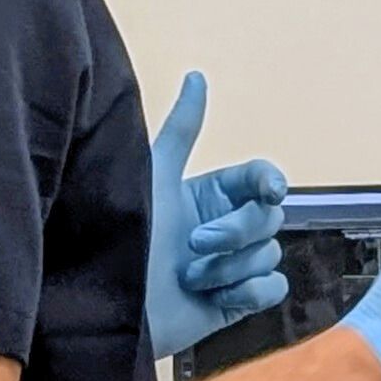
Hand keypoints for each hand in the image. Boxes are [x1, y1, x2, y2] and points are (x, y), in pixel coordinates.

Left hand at [145, 72, 290, 367]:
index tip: (268, 191)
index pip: (261, 179)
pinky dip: (248, 292)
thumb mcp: (153, 176)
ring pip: (270, 254)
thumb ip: (182, 129)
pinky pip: (272, 289)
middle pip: (270, 218)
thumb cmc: (123, 237)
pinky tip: (214, 296)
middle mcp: (222, 228)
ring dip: (230, 267)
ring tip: (189, 278)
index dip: (270, 182)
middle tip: (195, 244)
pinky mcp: (235, 300)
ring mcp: (230, 266)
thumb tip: (196, 75)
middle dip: (236, 233)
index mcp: (208, 196)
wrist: (108, 305)